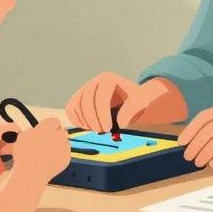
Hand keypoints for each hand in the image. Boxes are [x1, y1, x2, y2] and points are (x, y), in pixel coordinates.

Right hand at [10, 118, 69, 178]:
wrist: (32, 173)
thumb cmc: (24, 154)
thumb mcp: (23, 136)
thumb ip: (33, 130)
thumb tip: (37, 131)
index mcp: (48, 127)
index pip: (54, 121)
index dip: (49, 127)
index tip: (44, 133)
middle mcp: (59, 135)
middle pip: (61, 131)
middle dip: (56, 135)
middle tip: (47, 143)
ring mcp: (65, 147)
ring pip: (64, 142)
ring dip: (59, 145)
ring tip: (48, 154)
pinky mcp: (67, 158)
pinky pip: (65, 154)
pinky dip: (60, 156)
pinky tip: (51, 161)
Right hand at [65, 73, 184, 132]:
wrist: (131, 103)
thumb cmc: (137, 102)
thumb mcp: (141, 102)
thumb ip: (133, 109)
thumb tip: (120, 122)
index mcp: (108, 79)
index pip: (100, 95)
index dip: (102, 113)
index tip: (108, 129)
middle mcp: (94, 82)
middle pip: (86, 100)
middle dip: (92, 119)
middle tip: (103, 132)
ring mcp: (84, 90)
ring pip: (76, 105)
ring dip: (85, 121)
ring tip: (97, 130)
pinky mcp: (78, 100)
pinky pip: (70, 109)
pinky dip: (76, 120)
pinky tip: (88, 127)